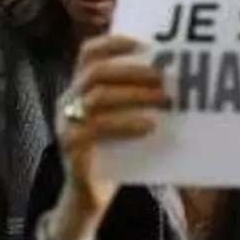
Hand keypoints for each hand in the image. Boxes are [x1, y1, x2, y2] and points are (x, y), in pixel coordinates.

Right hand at [48, 35, 166, 239]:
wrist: (90, 197)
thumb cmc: (114, 153)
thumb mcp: (122, 119)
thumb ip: (134, 98)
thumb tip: (174, 77)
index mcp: (79, 88)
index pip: (87, 53)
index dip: (113, 43)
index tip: (144, 44)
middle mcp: (67, 101)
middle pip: (95, 73)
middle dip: (132, 70)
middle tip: (163, 76)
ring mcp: (65, 124)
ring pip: (97, 98)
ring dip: (134, 94)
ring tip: (164, 98)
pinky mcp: (70, 147)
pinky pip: (97, 128)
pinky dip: (126, 123)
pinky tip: (149, 125)